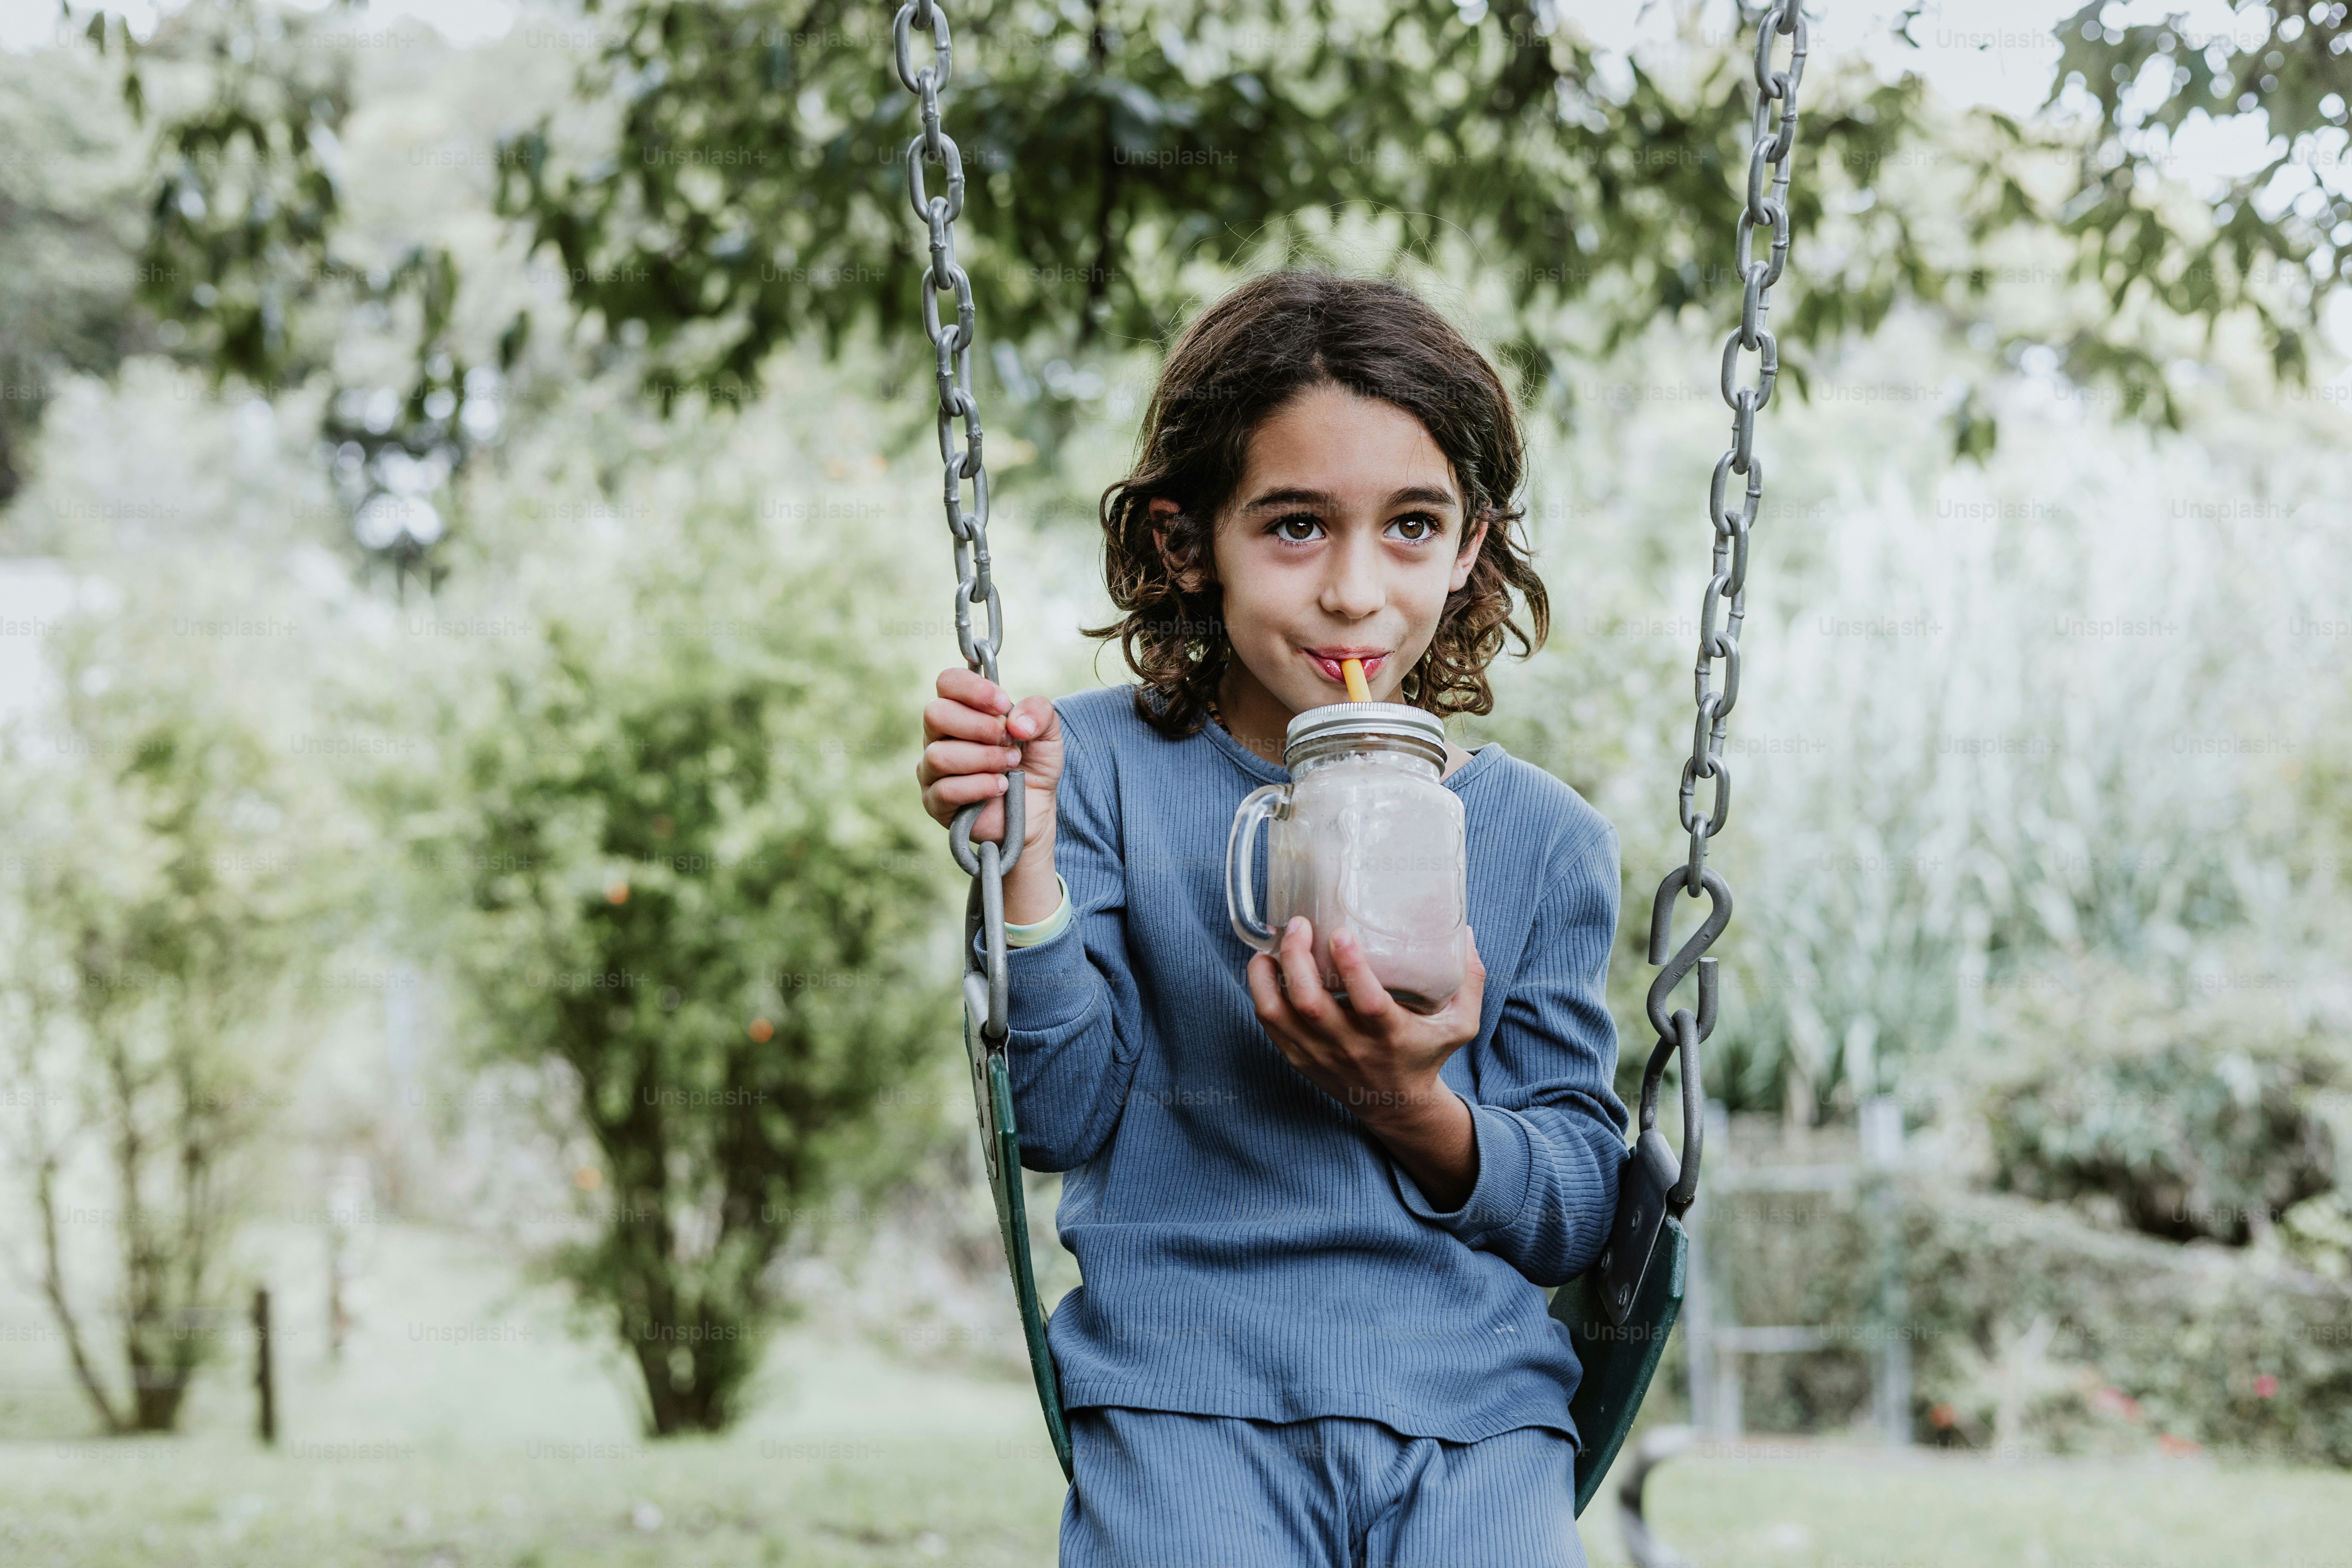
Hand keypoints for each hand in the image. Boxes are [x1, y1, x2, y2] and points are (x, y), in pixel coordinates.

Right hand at [916, 668, 1062, 920]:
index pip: (948, 681)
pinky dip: (980, 786)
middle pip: (935, 713)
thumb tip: (1015, 721)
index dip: (974, 689)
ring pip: (939, 755)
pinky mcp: (935, 802)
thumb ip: (1040, 713)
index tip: (1004, 705)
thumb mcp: (1049, 735)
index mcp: (961, 710)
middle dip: (980, 727)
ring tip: (1009, 767)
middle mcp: (938, 736)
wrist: (1034, 813)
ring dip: (983, 759)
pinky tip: (1000, 787)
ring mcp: (931, 770)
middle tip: (1009, 742)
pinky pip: (946, 789)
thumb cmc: (1033, 767)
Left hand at [1244, 918, 1486, 1127]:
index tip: (1340, 932)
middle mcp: (1351, 1047)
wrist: (1396, 1107)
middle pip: (1311, 1004)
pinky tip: (1264, 966)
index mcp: (1391, 1036)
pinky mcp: (1299, 1058)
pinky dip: (1261, 992)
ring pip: (1279, 1013)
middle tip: (1299, 924)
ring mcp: (1320, 1054)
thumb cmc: (1426, 1054)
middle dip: (1297, 958)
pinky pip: (1269, 1024)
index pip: (1368, 1003)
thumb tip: (1467, 932)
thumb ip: (1468, 979)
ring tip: (1273, 944)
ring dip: (1268, 975)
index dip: (1352, 967)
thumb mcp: (1461, 1024)